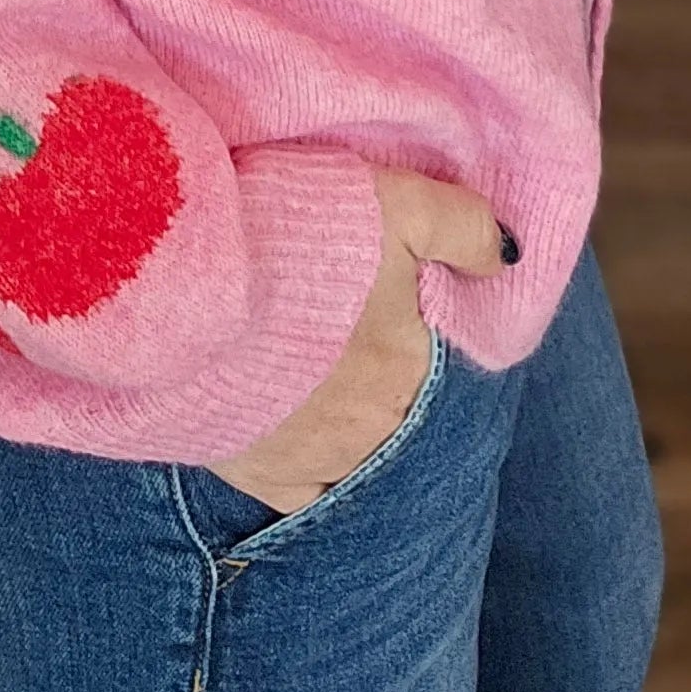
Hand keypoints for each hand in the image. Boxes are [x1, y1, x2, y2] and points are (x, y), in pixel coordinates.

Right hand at [208, 166, 512, 517]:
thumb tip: (507, 257)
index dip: (422, 326)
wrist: (183, 285)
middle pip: (402, 409)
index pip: (445, 360)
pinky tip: (297, 428)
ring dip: (347, 418)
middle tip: (353, 333)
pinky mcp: (263, 478)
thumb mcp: (398, 203)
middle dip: (385, 377)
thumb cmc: (294, 236)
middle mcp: (378, 431)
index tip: (395, 299)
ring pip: (359, 451)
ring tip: (322, 375)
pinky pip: (306, 489)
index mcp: (414, 368)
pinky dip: (308, 462)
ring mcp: (320, 464)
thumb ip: (466, 228)